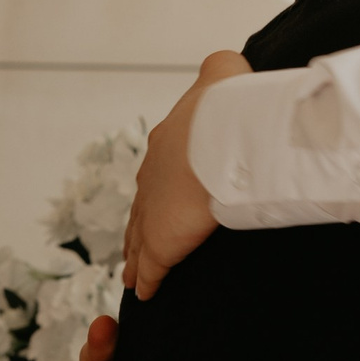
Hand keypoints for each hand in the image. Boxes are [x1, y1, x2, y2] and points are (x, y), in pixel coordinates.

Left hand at [122, 50, 250, 299]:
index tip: (159, 202)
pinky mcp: (162, 242)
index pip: (158, 173)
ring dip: (136, 258)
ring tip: (132, 273)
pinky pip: (152, 268)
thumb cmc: (228, 106)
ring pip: (139, 241)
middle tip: (136, 245)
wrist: (223, 131)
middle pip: (141, 210)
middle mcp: (153, 178)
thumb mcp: (224, 75)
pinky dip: (148, 281)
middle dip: (139, 227)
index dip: (159, 189)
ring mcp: (153, 212)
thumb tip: (226, 67)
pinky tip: (145, 293)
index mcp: (167, 145)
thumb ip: (221, 70)